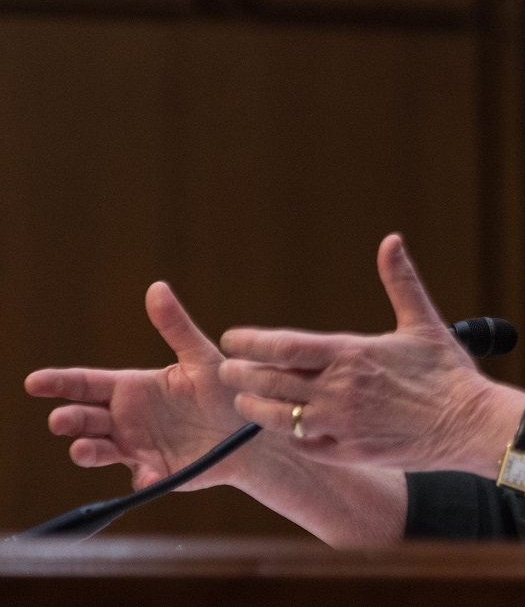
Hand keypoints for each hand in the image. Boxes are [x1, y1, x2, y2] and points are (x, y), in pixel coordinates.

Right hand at [25, 283, 248, 489]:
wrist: (250, 430)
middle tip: (60, 420)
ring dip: (88, 451)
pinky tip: (147, 475)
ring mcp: (137, 447)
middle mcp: (127, 418)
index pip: (87, 383)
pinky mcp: (157, 471)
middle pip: (85, 419)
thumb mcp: (202, 357)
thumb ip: (176, 328)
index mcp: (132, 387)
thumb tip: (157, 288)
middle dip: (69, 420)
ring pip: (100, 450)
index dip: (59, 382)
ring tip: (83, 449)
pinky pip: (142, 477)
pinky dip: (142, 477)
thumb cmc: (223, 390)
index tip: (34, 382)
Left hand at [218, 233, 500, 470]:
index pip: (283, 345)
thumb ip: (400, 281)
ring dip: (256, 410)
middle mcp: (340, 390)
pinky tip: (285, 429)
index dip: (250, 342)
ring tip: (245, 402)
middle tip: (228, 371)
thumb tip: (392, 240)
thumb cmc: (449, 372)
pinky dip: (290, 436)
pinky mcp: (351, 452)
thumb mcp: (424, 322)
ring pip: (280, 418)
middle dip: (242, 376)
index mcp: (351, 354)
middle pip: (271, 383)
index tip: (232, 339)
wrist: (471, 425)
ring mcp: (343, 425)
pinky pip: (306, 445)